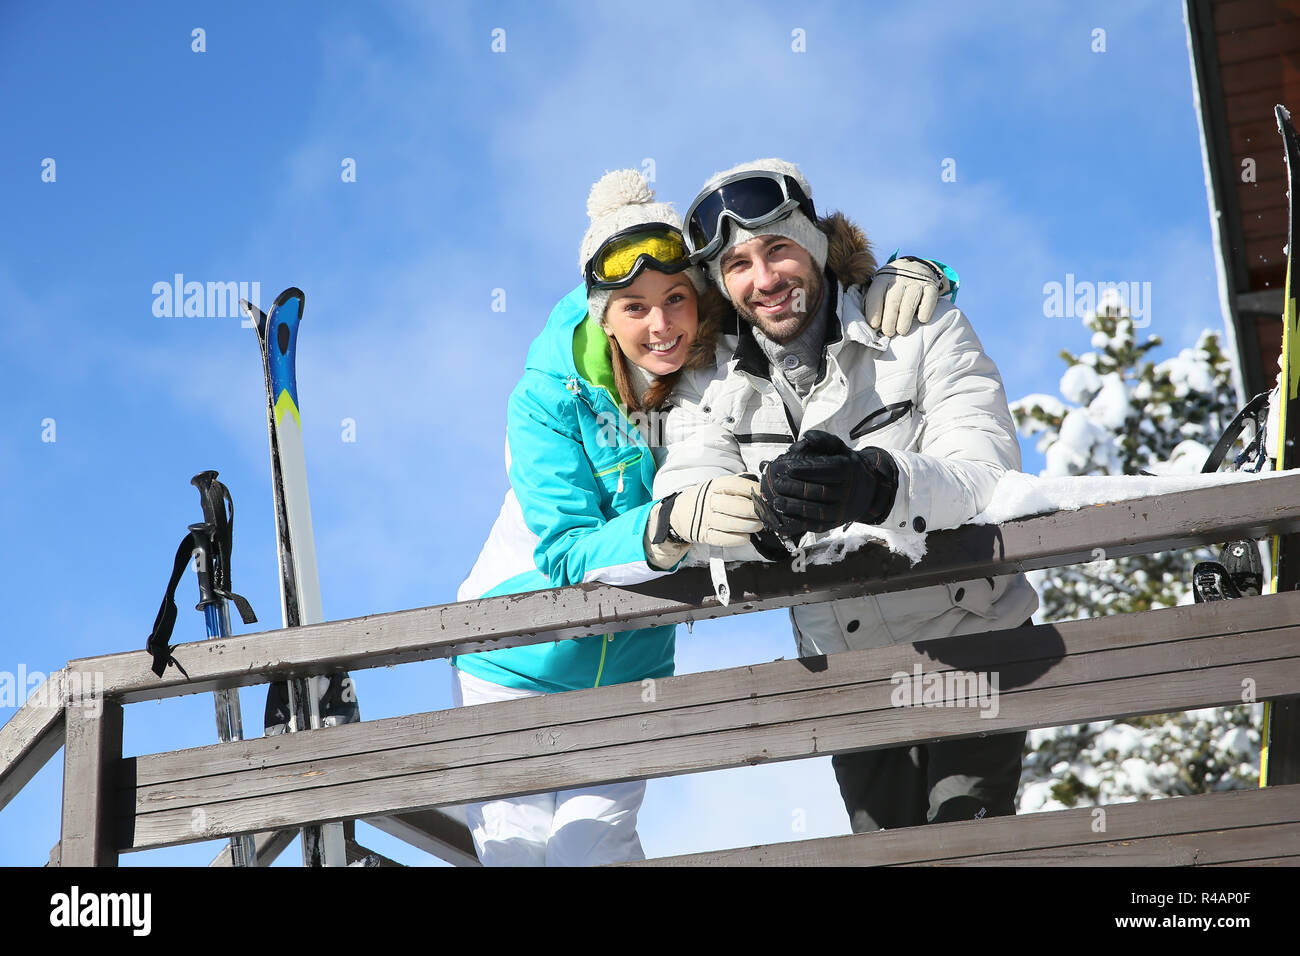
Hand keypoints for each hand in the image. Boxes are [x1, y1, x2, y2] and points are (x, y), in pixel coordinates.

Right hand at [666, 474, 763, 546]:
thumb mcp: (715, 487)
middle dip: (754, 510)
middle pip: (736, 506)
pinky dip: (738, 539)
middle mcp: (709, 501)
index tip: (763, 495)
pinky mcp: (703, 535)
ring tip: (758, 526)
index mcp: (713, 486)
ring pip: (732, 524)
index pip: (735, 484)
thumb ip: (735, 485)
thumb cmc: (704, 499)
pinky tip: (746, 537)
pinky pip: (723, 539)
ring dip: (749, 526)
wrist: (679, 514)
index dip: (752, 489)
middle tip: (763, 514)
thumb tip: (758, 487)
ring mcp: (705, 519)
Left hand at [758, 430, 897, 534]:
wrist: (868, 491)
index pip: (828, 470)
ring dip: (795, 508)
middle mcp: (848, 492)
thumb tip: (807, 436)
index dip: (807, 469)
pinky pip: (817, 525)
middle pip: (820, 491)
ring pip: (818, 511)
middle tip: (778, 483)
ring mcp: (842, 510)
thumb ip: (824, 440)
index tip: (787, 468)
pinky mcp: (836, 524)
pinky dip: (800, 522)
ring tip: (777, 501)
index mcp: (849, 471)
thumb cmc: (847, 467)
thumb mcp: (841, 450)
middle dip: (796, 488)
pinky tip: (785, 516)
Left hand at [863, 257, 949, 336]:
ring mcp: (916, 281)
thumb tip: (870, 325)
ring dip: (905, 318)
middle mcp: (900, 277)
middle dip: (889, 319)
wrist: (916, 268)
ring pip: (910, 300)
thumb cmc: (893, 286)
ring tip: (902, 331)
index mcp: (883, 277)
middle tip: (888, 333)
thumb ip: (874, 302)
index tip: (874, 325)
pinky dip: (926, 310)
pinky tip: (922, 320)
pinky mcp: (931, 286)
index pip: (876, 293)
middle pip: (893, 300)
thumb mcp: (881, 288)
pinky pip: (929, 298)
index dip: (874, 310)